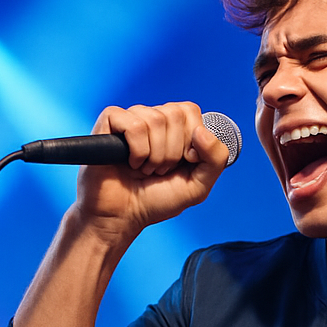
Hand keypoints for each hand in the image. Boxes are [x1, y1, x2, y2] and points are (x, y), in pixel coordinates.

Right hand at [76, 102, 229, 244]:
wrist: (124, 215)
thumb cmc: (157, 201)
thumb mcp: (198, 186)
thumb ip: (215, 160)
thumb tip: (202, 132)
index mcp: (175, 129)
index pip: (191, 111)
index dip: (191, 139)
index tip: (184, 162)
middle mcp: (154, 119)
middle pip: (176, 114)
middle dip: (173, 152)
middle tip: (161, 169)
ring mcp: (132, 118)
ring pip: (156, 119)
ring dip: (155, 156)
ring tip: (146, 169)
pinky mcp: (110, 121)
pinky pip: (135, 125)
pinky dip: (138, 151)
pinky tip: (131, 162)